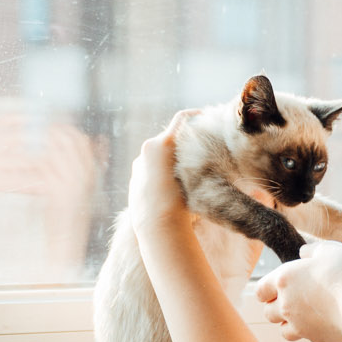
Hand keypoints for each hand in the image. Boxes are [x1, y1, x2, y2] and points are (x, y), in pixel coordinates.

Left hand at [127, 111, 195, 225]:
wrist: (158, 225)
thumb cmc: (181, 202)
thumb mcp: (195, 176)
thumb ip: (196, 158)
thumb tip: (208, 155)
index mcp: (161, 143)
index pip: (182, 119)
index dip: (195, 115)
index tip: (204, 117)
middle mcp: (146, 150)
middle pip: (169, 140)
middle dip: (181, 146)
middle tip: (196, 155)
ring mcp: (138, 165)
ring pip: (158, 156)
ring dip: (169, 162)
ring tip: (183, 179)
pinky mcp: (134, 180)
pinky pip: (149, 171)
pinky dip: (159, 175)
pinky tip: (169, 191)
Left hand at [254, 240, 341, 341]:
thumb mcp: (329, 250)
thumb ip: (312, 250)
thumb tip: (303, 253)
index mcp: (283, 280)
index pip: (260, 290)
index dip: (268, 289)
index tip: (278, 287)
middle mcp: (285, 305)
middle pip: (268, 312)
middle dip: (277, 307)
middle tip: (295, 299)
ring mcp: (299, 325)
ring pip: (283, 330)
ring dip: (291, 323)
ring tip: (308, 313)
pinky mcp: (316, 339)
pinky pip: (307, 337)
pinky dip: (311, 331)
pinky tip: (326, 321)